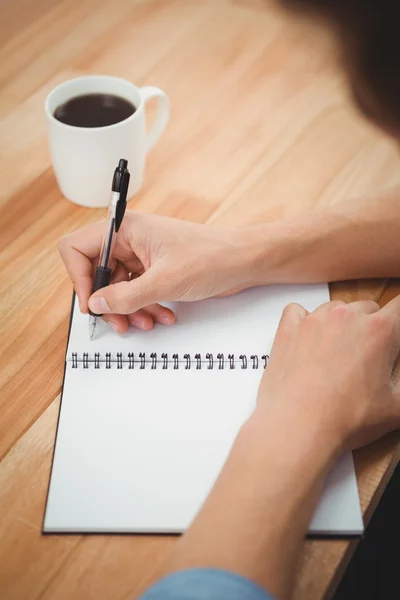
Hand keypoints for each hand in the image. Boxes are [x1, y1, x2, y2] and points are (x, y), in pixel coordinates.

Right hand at [58, 211, 254, 332]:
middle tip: (118, 321)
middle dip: (108, 301)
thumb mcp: (164, 281)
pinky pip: (136, 292)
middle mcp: (130, 240)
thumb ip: (126, 296)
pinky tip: (162, 316)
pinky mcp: (155, 270)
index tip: (92, 302)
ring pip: (118, 287)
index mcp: (126, 229)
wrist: (243, 262)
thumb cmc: (210, 257)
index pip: (79, 248)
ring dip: (129, 309)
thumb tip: (96, 303)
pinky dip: (144, 307)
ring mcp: (142, 256)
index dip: (79, 277)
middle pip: (98, 273)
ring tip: (147, 322)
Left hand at [256, 298, 399, 454]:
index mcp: (380, 331)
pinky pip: (297, 311)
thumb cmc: (345, 418)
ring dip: (339, 324)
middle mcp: (347, 317)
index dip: (398, 319)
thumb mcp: (395, 408)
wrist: (298, 427)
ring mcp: (315, 320)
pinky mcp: (288, 329)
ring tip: (336, 354)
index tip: (394, 331)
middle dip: (370, 327)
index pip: (399, 305)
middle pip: (367, 308)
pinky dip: (303, 320)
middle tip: (366, 356)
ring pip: (335, 308)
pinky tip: (307, 340)